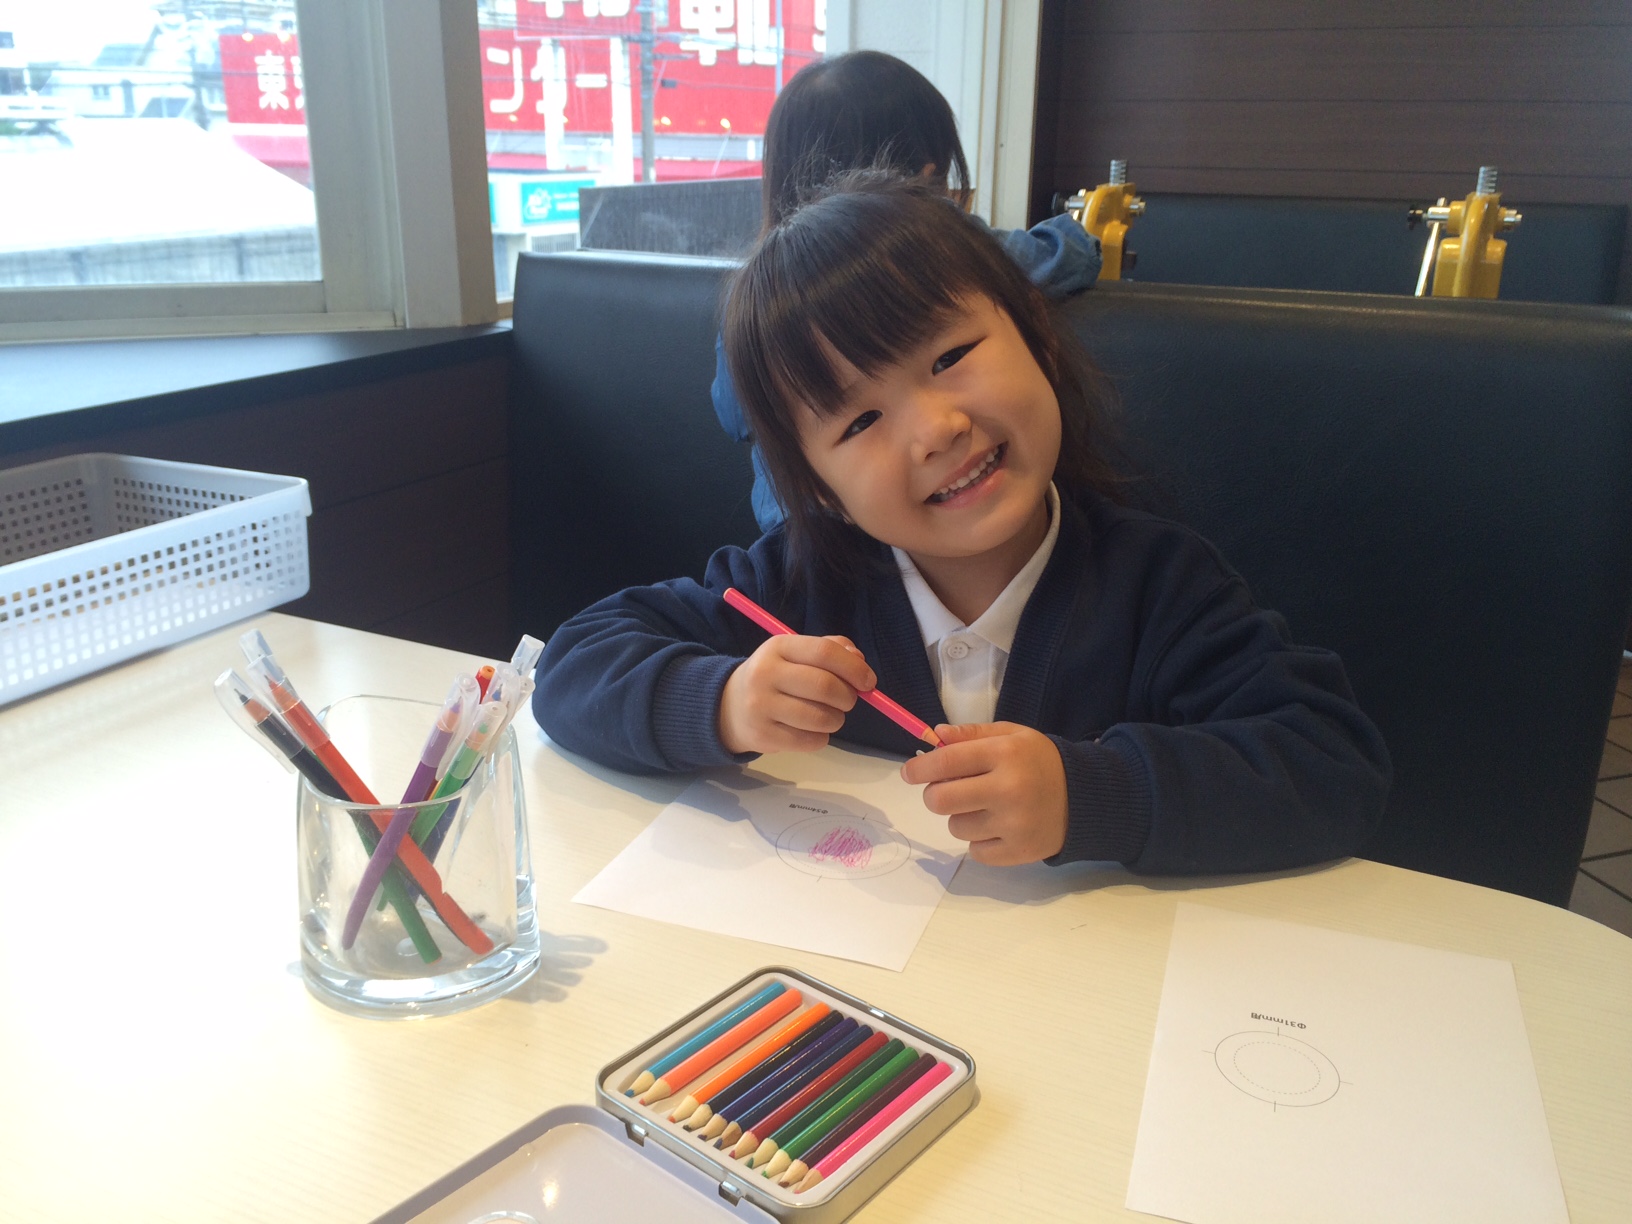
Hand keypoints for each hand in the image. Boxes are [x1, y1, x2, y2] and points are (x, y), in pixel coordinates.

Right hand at [719, 635, 875, 755]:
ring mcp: (761, 706)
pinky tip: (811, 730)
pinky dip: (821, 737)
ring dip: (836, 720)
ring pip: (820, 718)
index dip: (854, 668)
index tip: (869, 682)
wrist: (730, 706)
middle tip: (848, 701)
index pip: (824, 652)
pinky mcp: (763, 735)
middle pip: (825, 686)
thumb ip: (831, 650)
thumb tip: (860, 661)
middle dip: (848, 697)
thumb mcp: (796, 654)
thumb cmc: (776, 677)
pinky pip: (810, 741)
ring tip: (829, 716)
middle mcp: (766, 673)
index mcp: (778, 647)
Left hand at [900, 722, 1067, 864]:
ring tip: (985, 807)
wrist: (1085, 797)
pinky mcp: (1018, 851)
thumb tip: (934, 736)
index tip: (909, 773)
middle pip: (940, 801)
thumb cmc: (1040, 762)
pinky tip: (998, 826)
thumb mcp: (1011, 736)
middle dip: (934, 795)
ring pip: (955, 826)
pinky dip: (979, 840)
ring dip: (961, 817)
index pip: (945, 762)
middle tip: (946, 791)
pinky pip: (975, 851)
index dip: (919, 769)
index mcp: (1004, 754)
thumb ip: (971, 734)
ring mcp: (1014, 824)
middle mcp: (1008, 789)